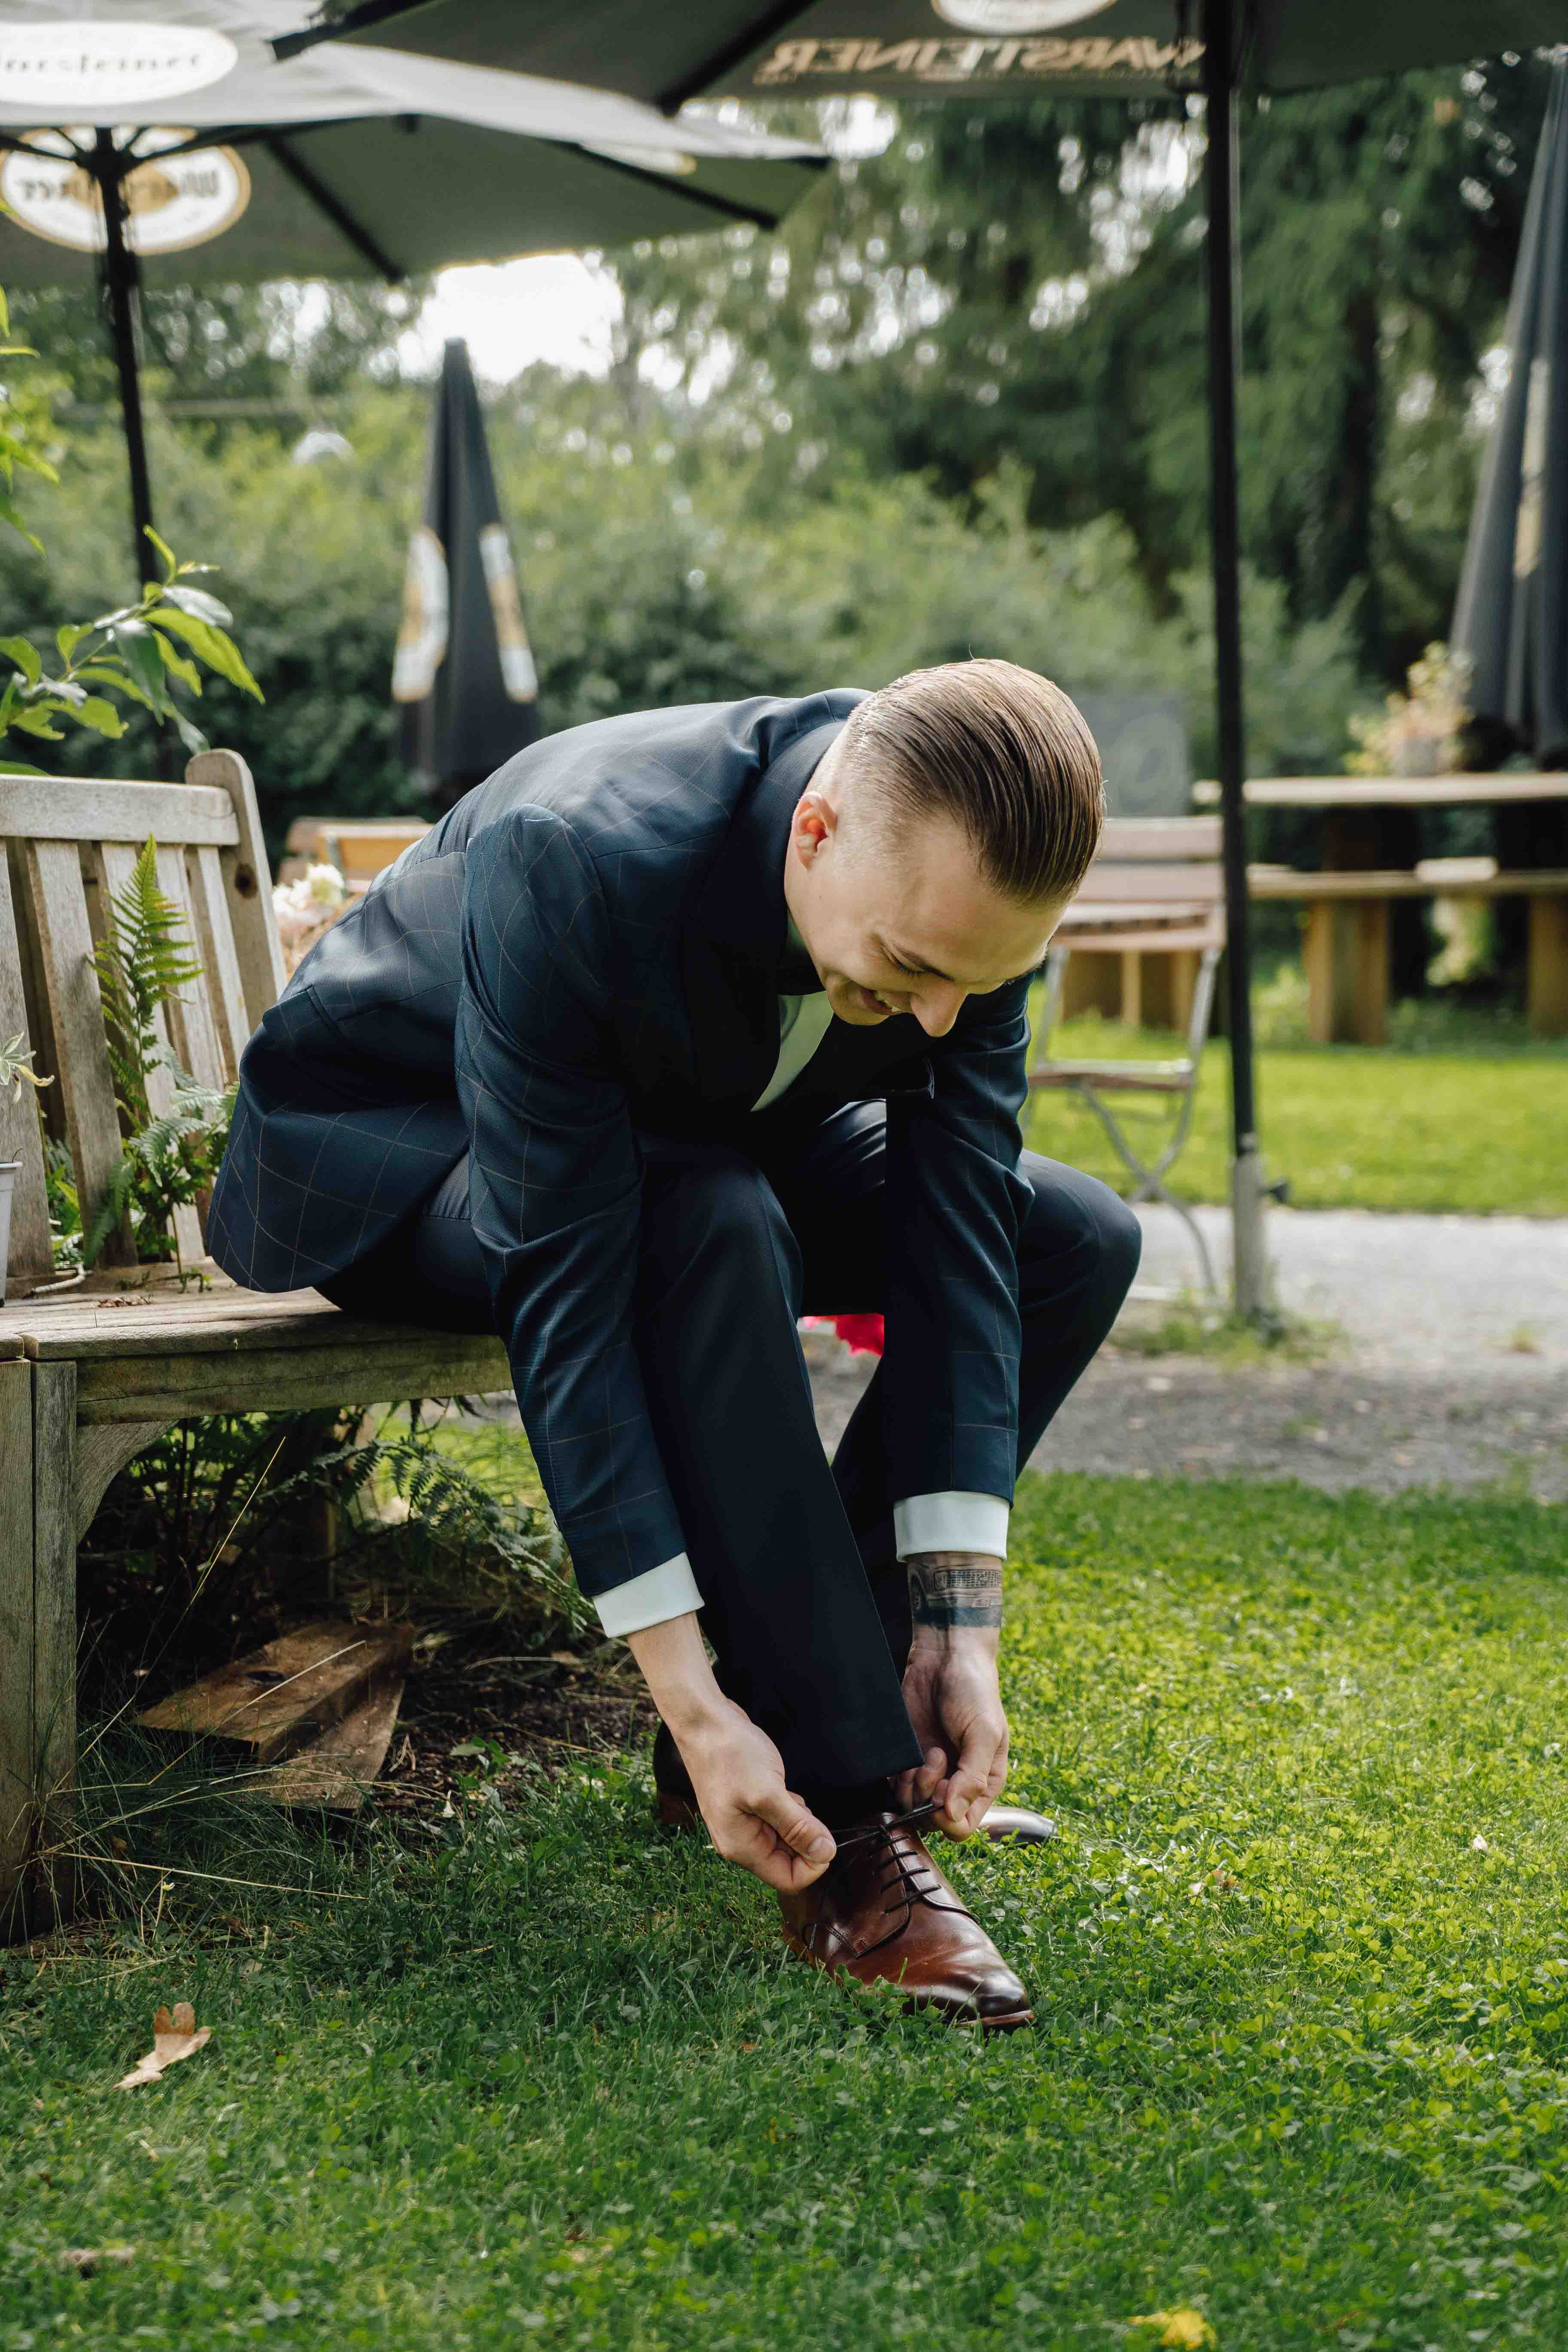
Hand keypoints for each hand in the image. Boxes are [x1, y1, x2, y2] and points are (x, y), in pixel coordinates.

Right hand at [677, 1698, 837, 1893]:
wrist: (704, 1721)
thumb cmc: (729, 1754)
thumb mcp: (768, 1792)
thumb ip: (798, 1826)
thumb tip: (826, 1853)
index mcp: (742, 1848)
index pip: (789, 1880)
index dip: (814, 1863)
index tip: (824, 1835)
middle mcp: (741, 1842)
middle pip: (789, 1861)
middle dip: (805, 1838)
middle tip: (799, 1805)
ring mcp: (743, 1824)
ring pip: (786, 1839)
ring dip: (798, 1820)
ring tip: (787, 1793)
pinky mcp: (748, 1806)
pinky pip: (778, 1820)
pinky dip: (788, 1807)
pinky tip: (781, 1787)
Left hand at [896, 1632, 1008, 1838]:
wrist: (945, 1657)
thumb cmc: (974, 1692)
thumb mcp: (984, 1733)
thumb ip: (972, 1777)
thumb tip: (953, 1815)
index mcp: (983, 1783)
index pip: (962, 1827)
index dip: (948, 1819)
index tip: (944, 1790)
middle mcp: (956, 1783)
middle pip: (933, 1821)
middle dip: (928, 1796)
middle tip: (936, 1760)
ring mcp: (930, 1772)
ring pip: (910, 1806)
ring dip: (912, 1784)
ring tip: (927, 1751)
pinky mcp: (908, 1758)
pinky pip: (894, 1786)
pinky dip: (897, 1775)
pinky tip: (911, 1752)